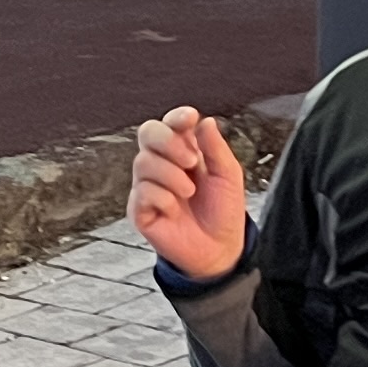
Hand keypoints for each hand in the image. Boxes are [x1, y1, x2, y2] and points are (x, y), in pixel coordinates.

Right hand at [129, 107, 247, 282]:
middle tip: (192, 161)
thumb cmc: (223, 211)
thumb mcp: (228, 175)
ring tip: (189, 192)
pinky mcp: (139, 210)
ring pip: (143, 162)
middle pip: (147, 133)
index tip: (190, 118)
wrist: (220, 249)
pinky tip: (175, 209)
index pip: (170, 124)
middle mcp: (161, 164)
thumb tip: (205, 120)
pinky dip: (163, 198)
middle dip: (168, 141)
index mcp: (183, 151)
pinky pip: (142, 192)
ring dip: (171, 175)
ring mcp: (148, 186)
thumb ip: (215, 148)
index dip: (176, 117)